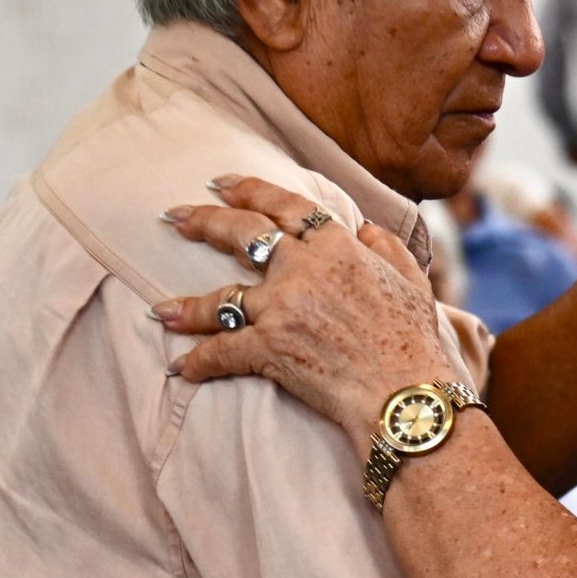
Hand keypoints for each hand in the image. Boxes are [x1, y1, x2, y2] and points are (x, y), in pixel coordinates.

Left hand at [157, 177, 455, 447]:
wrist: (407, 393)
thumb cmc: (415, 340)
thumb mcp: (412, 280)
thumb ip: (387, 245)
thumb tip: (365, 228)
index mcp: (336, 245)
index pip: (284, 205)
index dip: (248, 189)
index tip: (222, 183)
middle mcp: (301, 268)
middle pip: (241, 234)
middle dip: (203, 222)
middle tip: (176, 217)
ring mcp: (281, 308)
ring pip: (220, 298)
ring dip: (187, 307)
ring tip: (161, 311)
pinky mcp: (269, 349)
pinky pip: (221, 352)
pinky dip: (198, 362)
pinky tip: (180, 369)